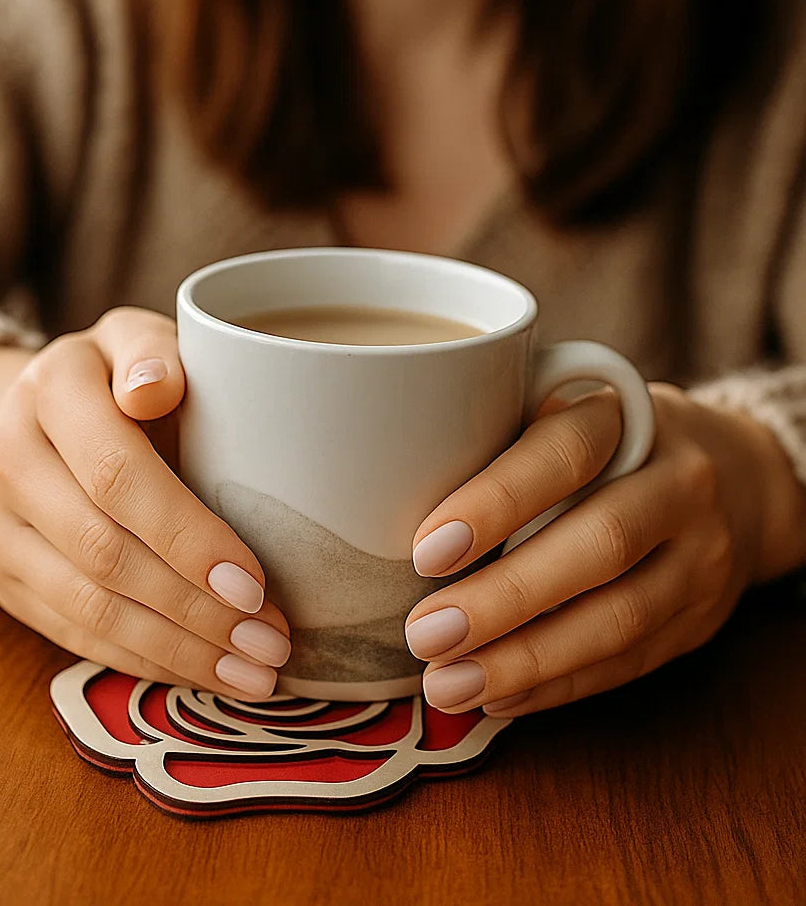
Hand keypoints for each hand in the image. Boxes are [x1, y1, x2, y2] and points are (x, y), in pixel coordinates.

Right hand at [0, 308, 290, 698]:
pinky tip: (201, 671)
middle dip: (196, 610)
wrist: (25, 415)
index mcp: (50, 388)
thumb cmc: (114, 377)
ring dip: (178, 649)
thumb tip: (157, 390)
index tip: (255, 584)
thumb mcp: (135, 341)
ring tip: (254, 672)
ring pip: (86, 607)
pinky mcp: (2, 576)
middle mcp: (5, 458)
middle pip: (103, 552)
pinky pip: (72, 633)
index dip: (187, 536)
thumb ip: (153, 354)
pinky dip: (143, 659)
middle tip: (272, 643)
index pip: (117, 475)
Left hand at [403, 383, 805, 716]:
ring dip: (527, 661)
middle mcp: (679, 482)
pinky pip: (631, 662)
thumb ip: (492, 432)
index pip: (563, 453)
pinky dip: (559, 685)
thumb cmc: (602, 441)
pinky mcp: (703, 617)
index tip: (425, 551)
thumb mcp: (559, 407)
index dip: (495, 502)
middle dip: (505, 600)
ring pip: (620, 619)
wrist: (733, 476)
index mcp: (625, 415)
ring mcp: (702, 555)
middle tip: (424, 636)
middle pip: (598, 546)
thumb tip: (372, 494)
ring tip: (448, 684)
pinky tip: (498, 697)